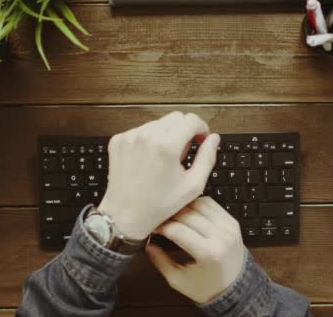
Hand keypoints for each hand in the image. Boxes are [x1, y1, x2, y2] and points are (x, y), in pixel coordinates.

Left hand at [99, 112, 220, 239]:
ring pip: (158, 123)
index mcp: (166, 146)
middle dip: (184, 130)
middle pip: (175, 117)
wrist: (125, 215)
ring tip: (164, 159)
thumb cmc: (159, 205)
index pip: (191, 120)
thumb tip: (213, 139)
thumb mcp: (192, 186)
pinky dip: (149, 140)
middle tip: (183, 152)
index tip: (200, 139)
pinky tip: (149, 159)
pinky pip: (141, 130)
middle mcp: (147, 137)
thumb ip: (207, 158)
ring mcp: (130, 137)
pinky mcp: (118, 140)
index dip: (201, 128)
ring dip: (166, 135)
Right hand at [146, 197, 245, 303]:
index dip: (161, 226)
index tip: (152, 227)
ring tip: (173, 215)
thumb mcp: (178, 281)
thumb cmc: (205, 287)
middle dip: (170, 215)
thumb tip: (146, 244)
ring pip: (200, 204)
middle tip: (159, 220)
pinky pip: (212, 204)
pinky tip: (189, 212)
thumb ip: (161, 262)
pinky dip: (197, 204)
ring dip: (183, 207)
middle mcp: (220, 236)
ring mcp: (229, 227)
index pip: (177, 230)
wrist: (236, 288)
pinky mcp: (233, 222)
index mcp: (208, 254)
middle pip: (188, 214)